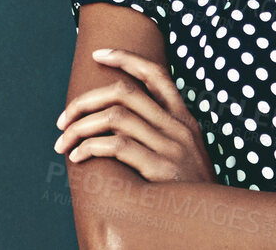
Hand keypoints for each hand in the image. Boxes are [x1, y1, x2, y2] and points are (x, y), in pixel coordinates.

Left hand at [53, 48, 214, 184]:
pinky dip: (89, 148)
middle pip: (124, 92)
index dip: (125, 58)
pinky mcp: (162, 169)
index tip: (97, 53)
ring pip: (115, 117)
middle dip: (85, 101)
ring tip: (62, 142)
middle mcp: (178, 127)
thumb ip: (160, 133)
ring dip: (79, 127)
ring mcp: (171, 147)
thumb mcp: (184, 152)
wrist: (214, 221)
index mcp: (183, 118)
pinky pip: (117, 146)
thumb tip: (115, 119)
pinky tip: (78, 157)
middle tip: (62, 119)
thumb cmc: (190, 190)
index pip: (155, 74)